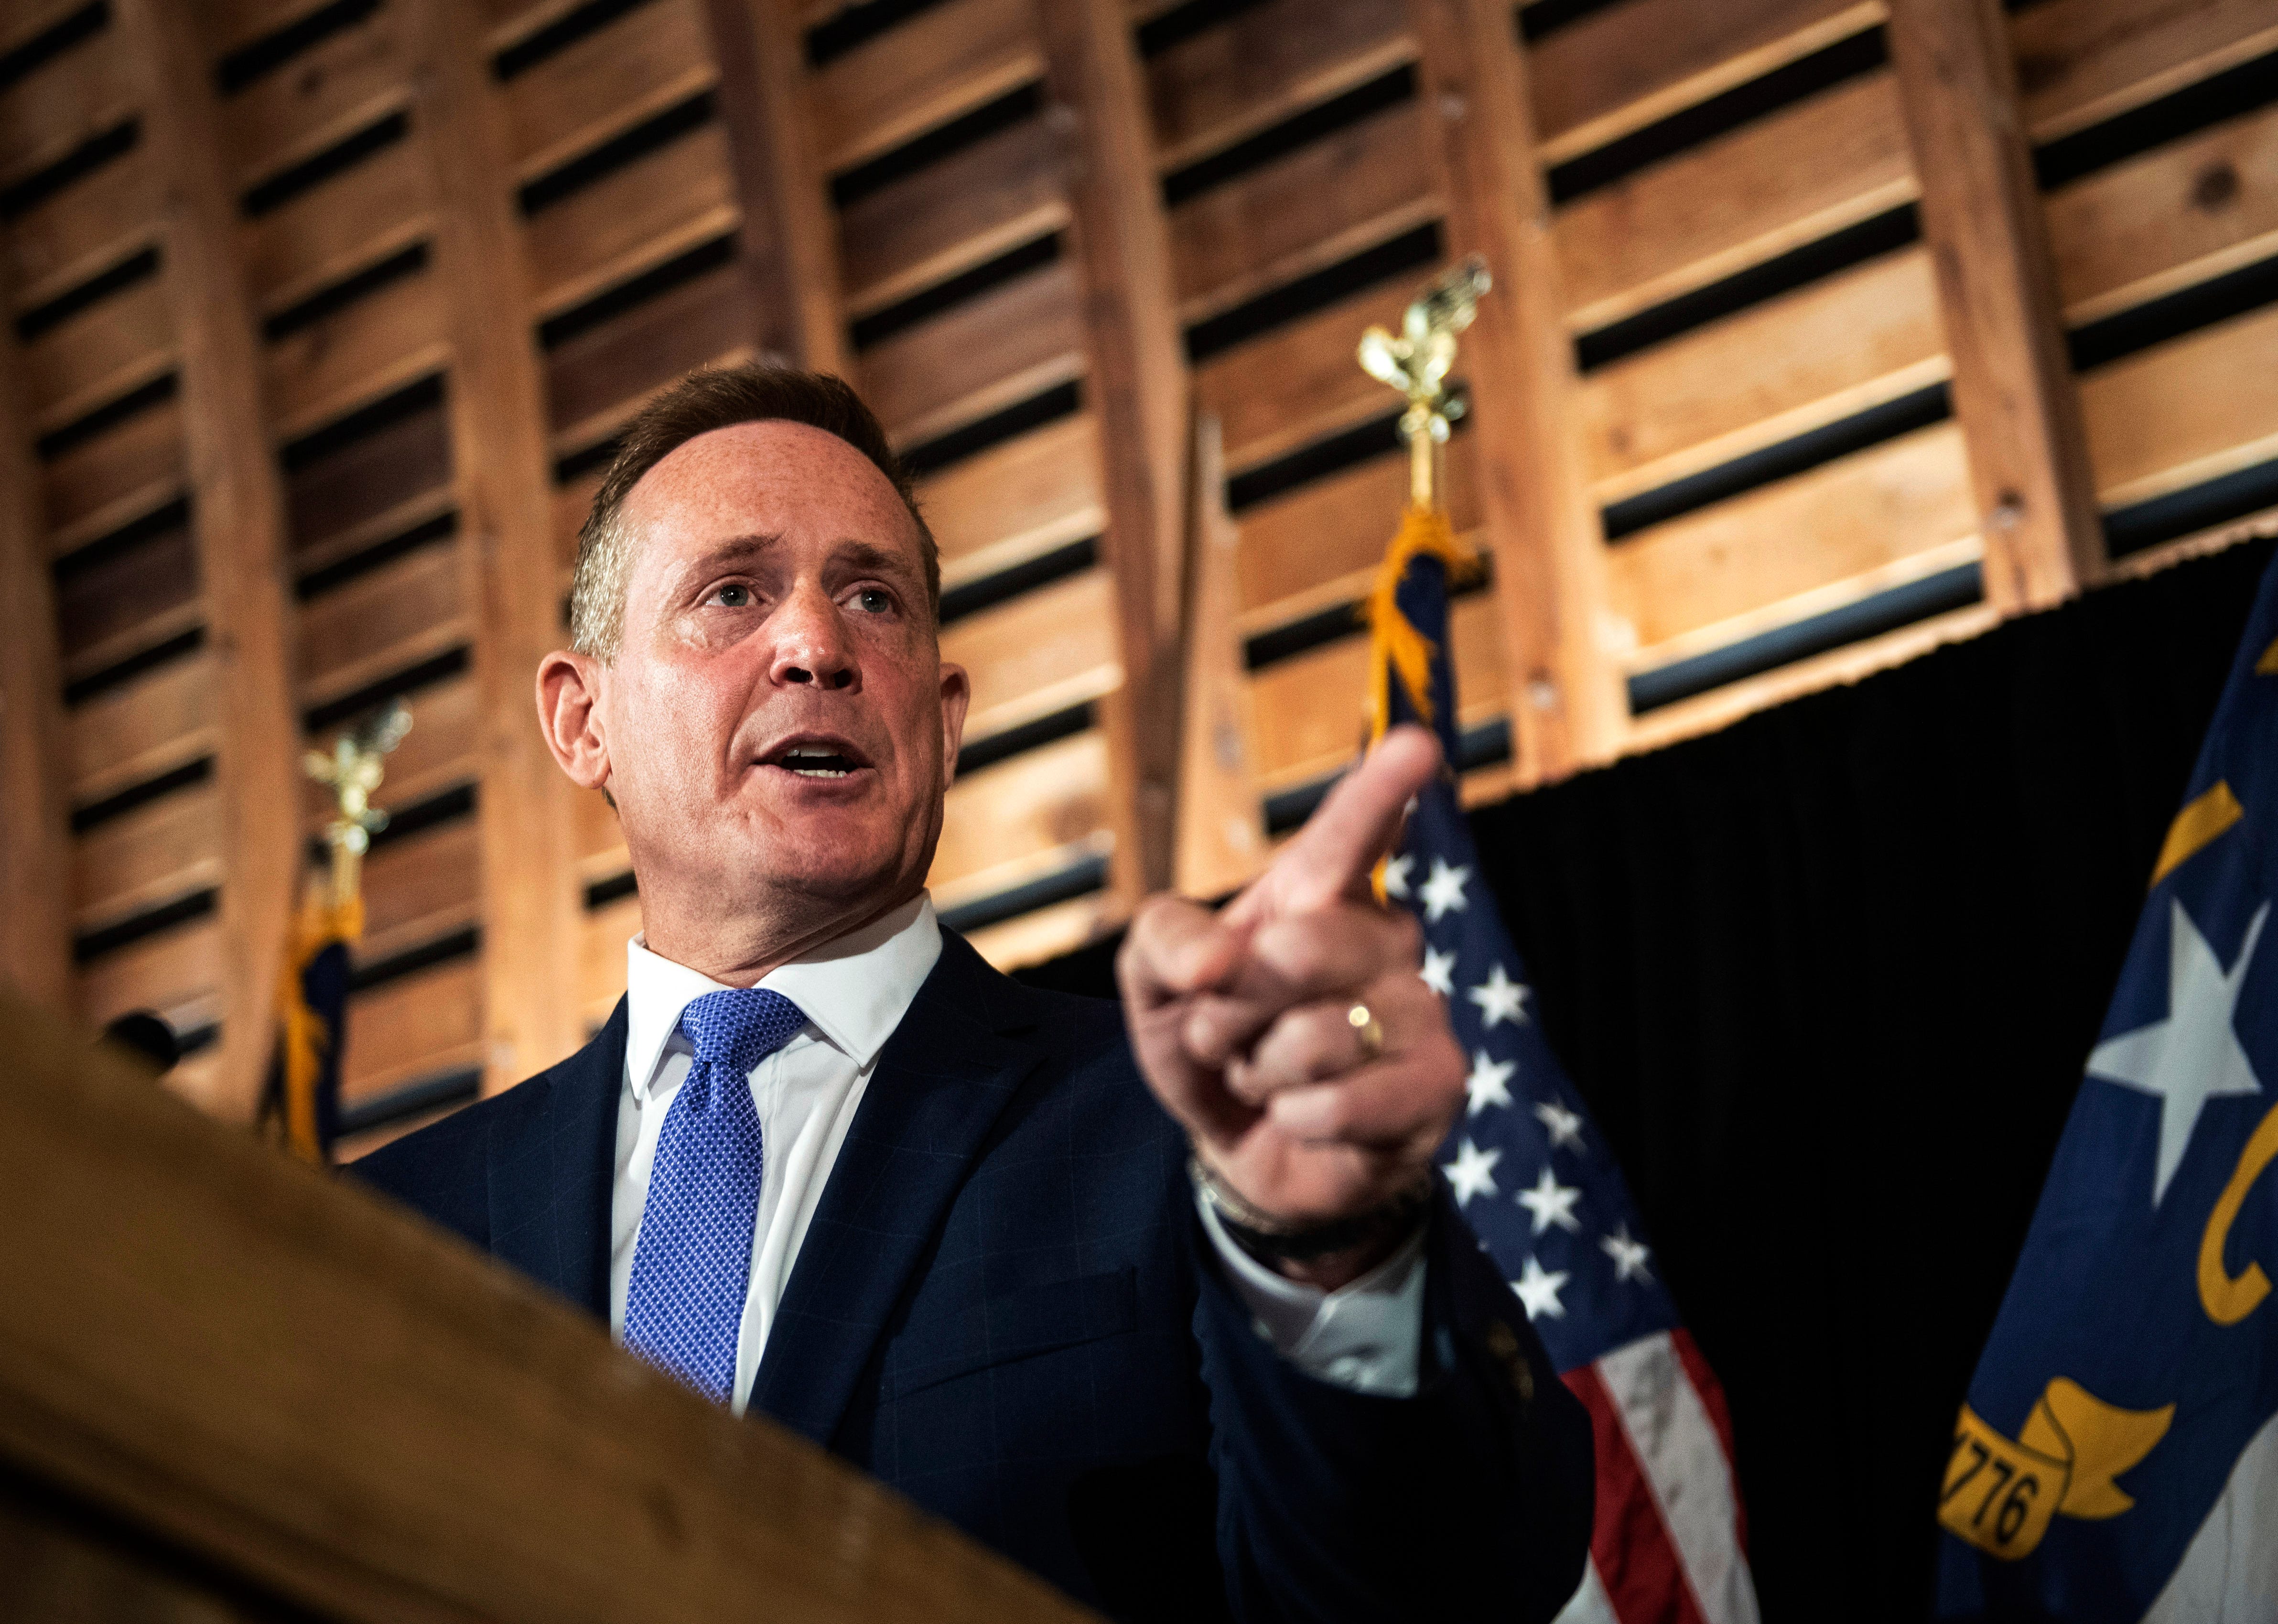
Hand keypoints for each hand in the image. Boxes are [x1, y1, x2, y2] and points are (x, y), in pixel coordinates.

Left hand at [1117, 725, 1465, 1286]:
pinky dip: (1297, 1115)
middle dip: (1236, 1005)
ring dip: (1263, 1067)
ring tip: (1267, 1074)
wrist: (1242, 1145)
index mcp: (1318, 894)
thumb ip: (1166, 943)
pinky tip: (1299, 1114)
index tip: (1414, 745)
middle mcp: (1383, 937)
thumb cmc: (1211, 1039)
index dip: (1380, 791)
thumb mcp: (1155, 984)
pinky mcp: (1437, 1084)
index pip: (1348, 835)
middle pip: (1304, 948)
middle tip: (1224, 1029)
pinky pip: (1348, 1100)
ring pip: (1322, 1033)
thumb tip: (1221, 959)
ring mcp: (1421, 1009)